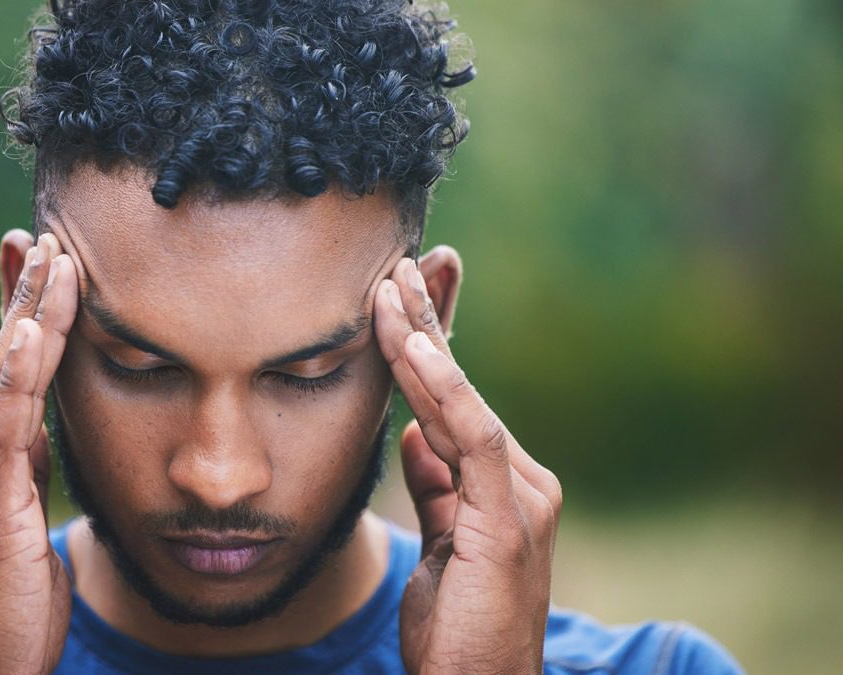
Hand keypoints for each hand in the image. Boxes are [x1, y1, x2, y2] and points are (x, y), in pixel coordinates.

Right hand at [0, 234, 77, 674]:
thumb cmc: (5, 616)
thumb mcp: (24, 532)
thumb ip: (27, 481)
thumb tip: (46, 441)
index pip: (8, 377)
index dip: (22, 320)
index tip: (39, 268)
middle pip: (1, 363)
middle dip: (22, 298)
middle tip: (41, 236)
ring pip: (2, 385)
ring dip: (27, 317)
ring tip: (49, 258)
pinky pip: (3, 438)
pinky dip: (15, 381)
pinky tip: (27, 333)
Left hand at [375, 256, 561, 673]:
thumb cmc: (460, 630)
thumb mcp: (440, 547)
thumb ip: (436, 489)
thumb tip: (416, 436)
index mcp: (498, 485)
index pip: (454, 400)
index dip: (427, 347)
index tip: (398, 297)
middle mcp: (519, 479)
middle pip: (460, 387)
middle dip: (428, 323)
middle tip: (397, 266)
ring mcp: (521, 496)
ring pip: (460, 400)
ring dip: (421, 341)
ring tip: (389, 288)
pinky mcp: (511, 517)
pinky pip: (472, 437)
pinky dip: (442, 388)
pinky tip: (414, 347)